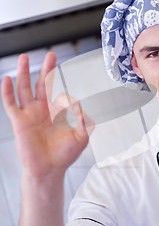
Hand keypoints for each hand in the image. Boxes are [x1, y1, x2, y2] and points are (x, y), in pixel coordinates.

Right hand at [1, 52, 92, 179]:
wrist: (49, 170)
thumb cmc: (64, 155)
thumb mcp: (80, 138)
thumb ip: (84, 124)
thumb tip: (82, 110)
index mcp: (58, 112)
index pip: (61, 94)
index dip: (67, 97)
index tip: (73, 106)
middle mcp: (43, 109)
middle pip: (43, 84)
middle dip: (46, 69)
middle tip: (50, 54)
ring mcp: (30, 114)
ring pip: (24, 88)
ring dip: (23, 73)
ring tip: (24, 58)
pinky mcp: (19, 121)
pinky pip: (10, 103)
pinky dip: (7, 91)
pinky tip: (6, 78)